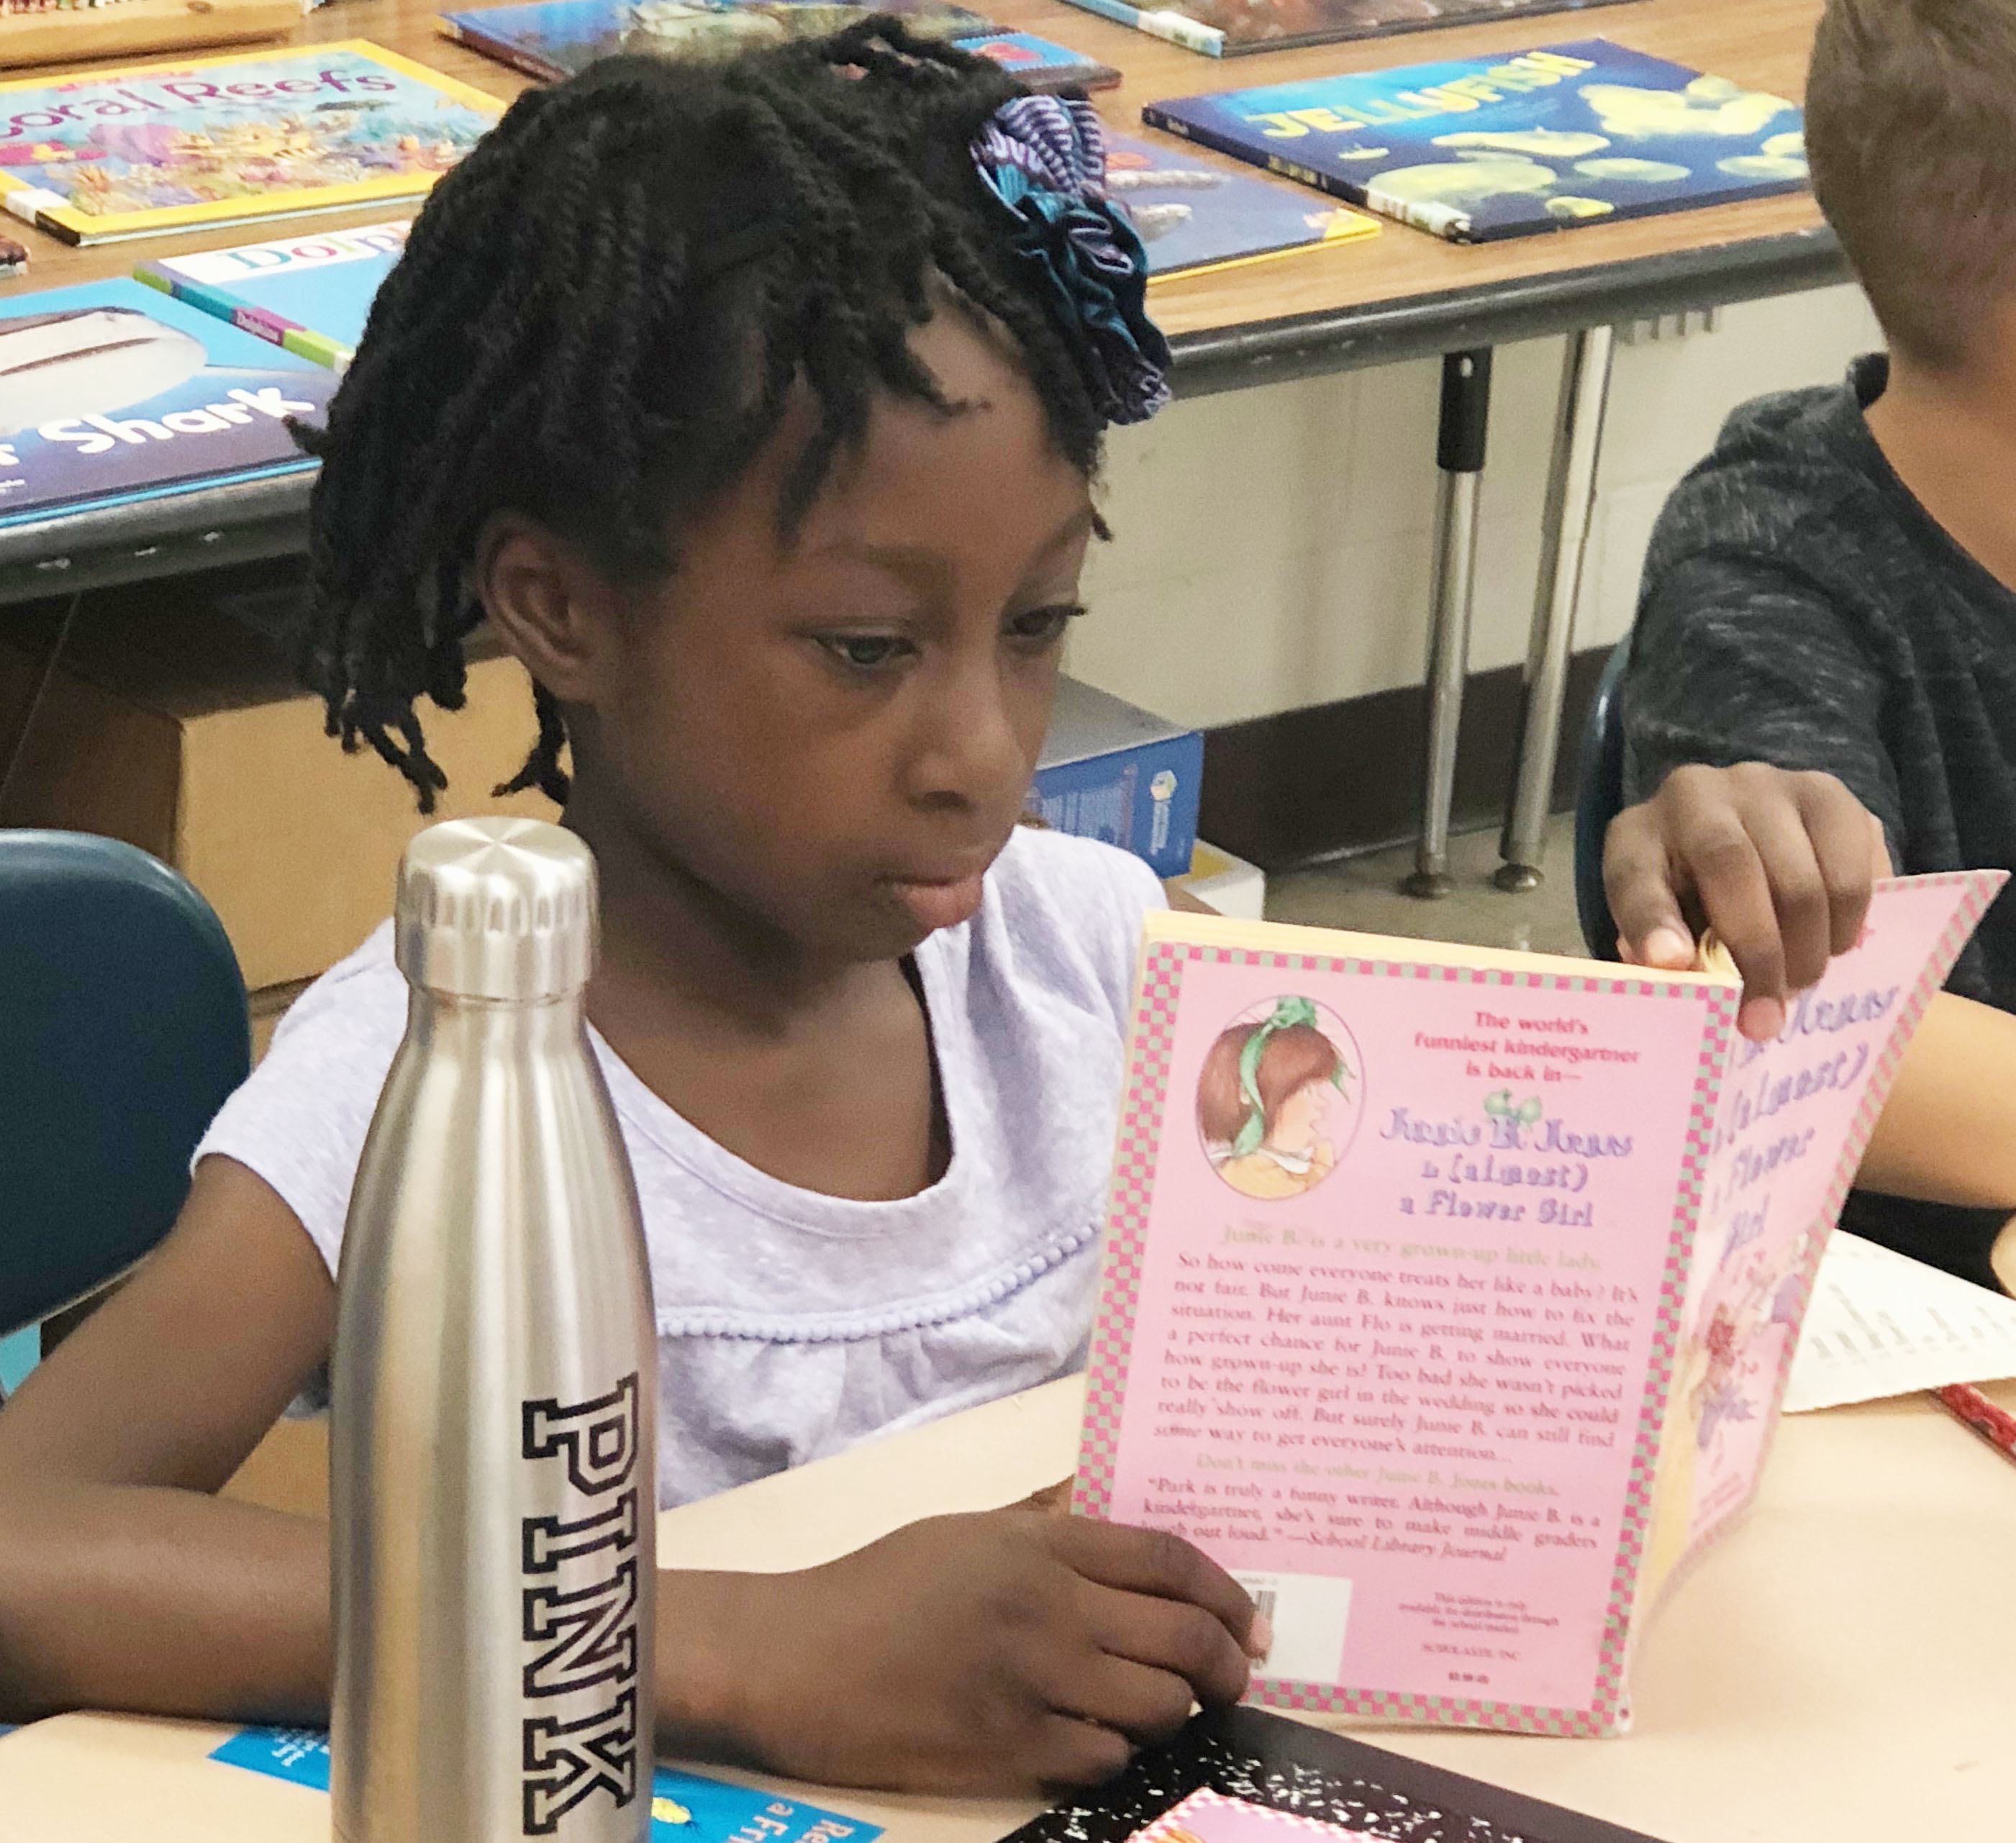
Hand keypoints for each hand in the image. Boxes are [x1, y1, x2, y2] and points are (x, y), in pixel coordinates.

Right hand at [681, 1508, 1265, 1794]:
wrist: (796, 1659)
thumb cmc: (878, 1587)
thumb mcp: (965, 1531)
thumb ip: (1044, 1521)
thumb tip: (1103, 1502)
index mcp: (1038, 1544)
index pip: (1167, 1560)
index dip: (1225, 1592)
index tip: (1249, 1619)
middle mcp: (1048, 1608)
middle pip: (1180, 1636)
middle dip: (1226, 1662)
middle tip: (1234, 1675)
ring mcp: (1032, 1683)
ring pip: (1156, 1706)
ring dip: (1177, 1712)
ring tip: (1169, 1709)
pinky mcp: (1009, 1750)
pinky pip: (1105, 1759)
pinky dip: (1120, 1753)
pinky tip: (1103, 1741)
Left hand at [1602, 763, 1889, 1040]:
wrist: (1742, 832)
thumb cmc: (1689, 895)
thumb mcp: (1660, 923)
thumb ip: (1660, 949)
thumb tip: (1676, 970)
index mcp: (1637, 835)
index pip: (1637, 877)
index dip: (1653, 925)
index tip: (1671, 964)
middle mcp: (1697, 794)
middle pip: (1734, 870)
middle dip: (1757, 955)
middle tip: (1768, 1017)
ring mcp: (1766, 786)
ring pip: (1802, 877)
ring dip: (1810, 947)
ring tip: (1803, 982)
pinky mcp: (1828, 794)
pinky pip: (1855, 866)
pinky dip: (1852, 918)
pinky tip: (1836, 943)